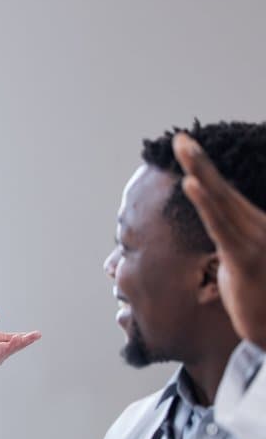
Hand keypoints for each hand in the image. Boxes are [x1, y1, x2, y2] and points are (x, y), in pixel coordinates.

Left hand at [174, 132, 265, 346]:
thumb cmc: (261, 300)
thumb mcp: (242, 265)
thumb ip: (231, 244)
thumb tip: (218, 236)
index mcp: (257, 226)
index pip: (227, 194)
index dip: (205, 170)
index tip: (186, 147)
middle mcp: (261, 226)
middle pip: (224, 188)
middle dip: (199, 161)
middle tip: (179, 138)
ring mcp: (255, 240)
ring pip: (221, 200)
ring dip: (200, 172)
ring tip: (184, 148)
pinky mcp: (245, 257)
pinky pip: (220, 226)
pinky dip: (206, 203)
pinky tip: (192, 184)